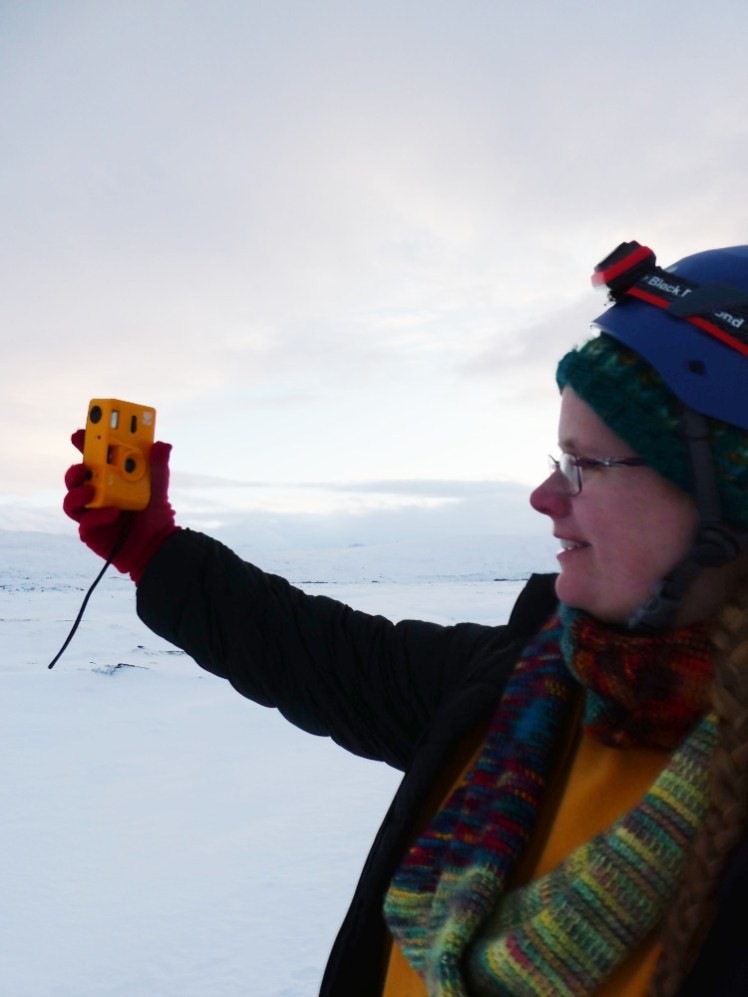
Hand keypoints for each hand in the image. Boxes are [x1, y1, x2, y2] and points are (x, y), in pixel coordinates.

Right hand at [63, 430, 178, 582]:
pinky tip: (112, 513)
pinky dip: (97, 516)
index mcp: (108, 478)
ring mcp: (90, 512)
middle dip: (74, 469)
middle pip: (75, 477)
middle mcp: (96, 493)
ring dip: (77, 494)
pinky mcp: (90, 531)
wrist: (155, 546)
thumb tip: (163, 445)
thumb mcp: (159, 488)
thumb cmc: (154, 515)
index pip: (92, 458)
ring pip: (71, 500)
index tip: (82, 433)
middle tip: (82, 466)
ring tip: (90, 492)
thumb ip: (159, 467)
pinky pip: (85, 522)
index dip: (84, 445)